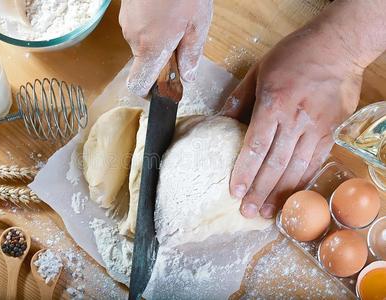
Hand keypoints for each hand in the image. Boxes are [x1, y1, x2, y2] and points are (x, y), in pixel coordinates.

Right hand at [119, 0, 212, 96]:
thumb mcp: (198, 22)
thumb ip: (192, 53)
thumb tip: (188, 76)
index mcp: (150, 47)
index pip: (139, 85)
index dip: (150, 92)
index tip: (164, 87)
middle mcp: (133, 37)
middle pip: (144, 62)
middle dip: (163, 57)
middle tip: (183, 40)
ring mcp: (126, 21)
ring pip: (143, 42)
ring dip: (159, 38)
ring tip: (177, 18)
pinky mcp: (126, 9)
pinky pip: (139, 26)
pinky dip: (152, 24)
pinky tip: (167, 8)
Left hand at [222, 26, 363, 218]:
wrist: (337, 46)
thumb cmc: (293, 55)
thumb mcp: (257, 71)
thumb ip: (239, 99)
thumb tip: (221, 121)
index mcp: (273, 103)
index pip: (256, 146)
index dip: (244, 172)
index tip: (234, 191)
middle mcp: (295, 119)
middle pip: (275, 163)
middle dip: (259, 190)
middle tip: (247, 212)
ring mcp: (316, 127)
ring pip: (296, 167)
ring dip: (281, 193)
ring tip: (267, 212)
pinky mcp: (331, 131)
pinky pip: (315, 161)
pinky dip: (302, 181)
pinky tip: (292, 195)